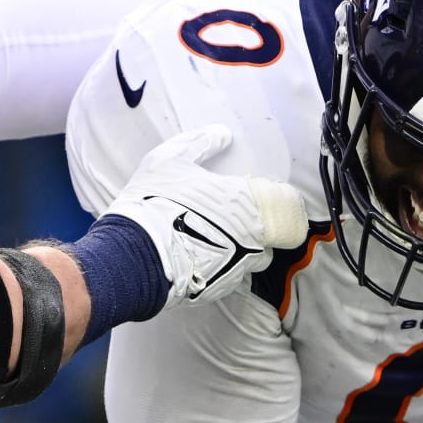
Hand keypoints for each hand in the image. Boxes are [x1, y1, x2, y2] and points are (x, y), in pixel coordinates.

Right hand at [105, 125, 309, 305]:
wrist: (134, 256)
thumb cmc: (154, 202)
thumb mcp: (169, 160)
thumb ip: (200, 143)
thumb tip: (222, 134)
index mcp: (247, 201)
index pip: (288, 203)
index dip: (277, 198)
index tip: (261, 195)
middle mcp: (253, 237)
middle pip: (276, 233)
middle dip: (261, 225)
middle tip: (234, 218)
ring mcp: (240, 266)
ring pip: (257, 257)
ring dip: (246, 249)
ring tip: (217, 239)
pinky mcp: (223, 288)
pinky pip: (235, 275)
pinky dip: (225, 267)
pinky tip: (202, 257)